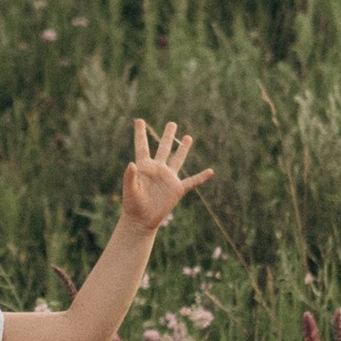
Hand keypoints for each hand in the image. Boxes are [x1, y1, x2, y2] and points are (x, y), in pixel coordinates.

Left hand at [119, 118, 212, 233]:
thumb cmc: (132, 205)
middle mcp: (158, 169)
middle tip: (172, 123)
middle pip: (164, 148)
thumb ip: (130, 177)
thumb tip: (132, 164)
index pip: (142, 147)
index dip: (140, 134)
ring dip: (183, 149)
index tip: (138, 120)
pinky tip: (210, 171)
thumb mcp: (129, 190)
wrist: (141, 220)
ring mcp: (168, 178)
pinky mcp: (177, 189)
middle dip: (168, 136)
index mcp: (144, 167)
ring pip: (178, 160)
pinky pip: (191, 182)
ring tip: (188, 137)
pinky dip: (201, 177)